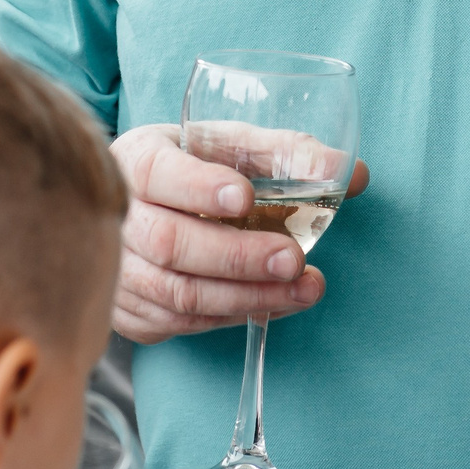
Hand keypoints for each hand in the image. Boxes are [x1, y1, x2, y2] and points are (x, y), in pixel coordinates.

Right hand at [109, 124, 368, 344]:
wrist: (146, 205)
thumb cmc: (196, 166)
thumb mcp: (233, 144)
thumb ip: (287, 152)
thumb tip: (352, 173)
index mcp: (137, 158)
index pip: (158, 172)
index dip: (199, 187)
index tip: (245, 197)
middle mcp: (117, 215)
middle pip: (169, 243)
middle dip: (237, 256)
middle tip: (293, 260)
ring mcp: (117, 269)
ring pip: (176, 295)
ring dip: (246, 297)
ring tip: (302, 289)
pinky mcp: (128, 312)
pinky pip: (178, 324)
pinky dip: (229, 317)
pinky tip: (271, 304)